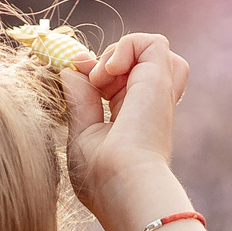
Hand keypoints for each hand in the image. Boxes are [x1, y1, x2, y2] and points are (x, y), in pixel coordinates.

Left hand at [62, 32, 190, 230]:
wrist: (124, 187)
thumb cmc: (102, 177)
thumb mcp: (82, 134)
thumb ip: (80, 101)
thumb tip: (70, 71)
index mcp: (132, 120)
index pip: (118, 81)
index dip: (94, 71)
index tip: (73, 74)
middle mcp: (148, 105)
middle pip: (138, 64)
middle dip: (106, 62)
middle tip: (89, 82)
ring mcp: (156, 93)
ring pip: (156, 51)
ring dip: (124, 52)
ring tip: (104, 76)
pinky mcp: (160, 81)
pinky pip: (154, 43)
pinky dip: (128, 45)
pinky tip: (109, 70)